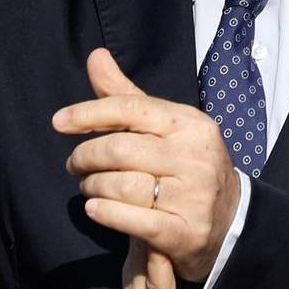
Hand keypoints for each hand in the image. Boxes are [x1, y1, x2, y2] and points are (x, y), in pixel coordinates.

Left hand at [54, 48, 242, 281]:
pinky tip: (95, 209)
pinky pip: (133, 220)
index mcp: (192, 124)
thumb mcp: (163, 128)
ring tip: (89, 188)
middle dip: (85, 157)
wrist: (229, 220)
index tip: (59, 122)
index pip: (132, 108)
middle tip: (75, 165)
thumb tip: (96, 56)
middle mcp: (196, 158)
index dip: (89, 113)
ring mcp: (194, 197)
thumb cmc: (183, 166)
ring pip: (121, 186)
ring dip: (92, 187)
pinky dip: (106, 214)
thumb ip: (126, 96)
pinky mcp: (187, 232)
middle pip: (120, 149)